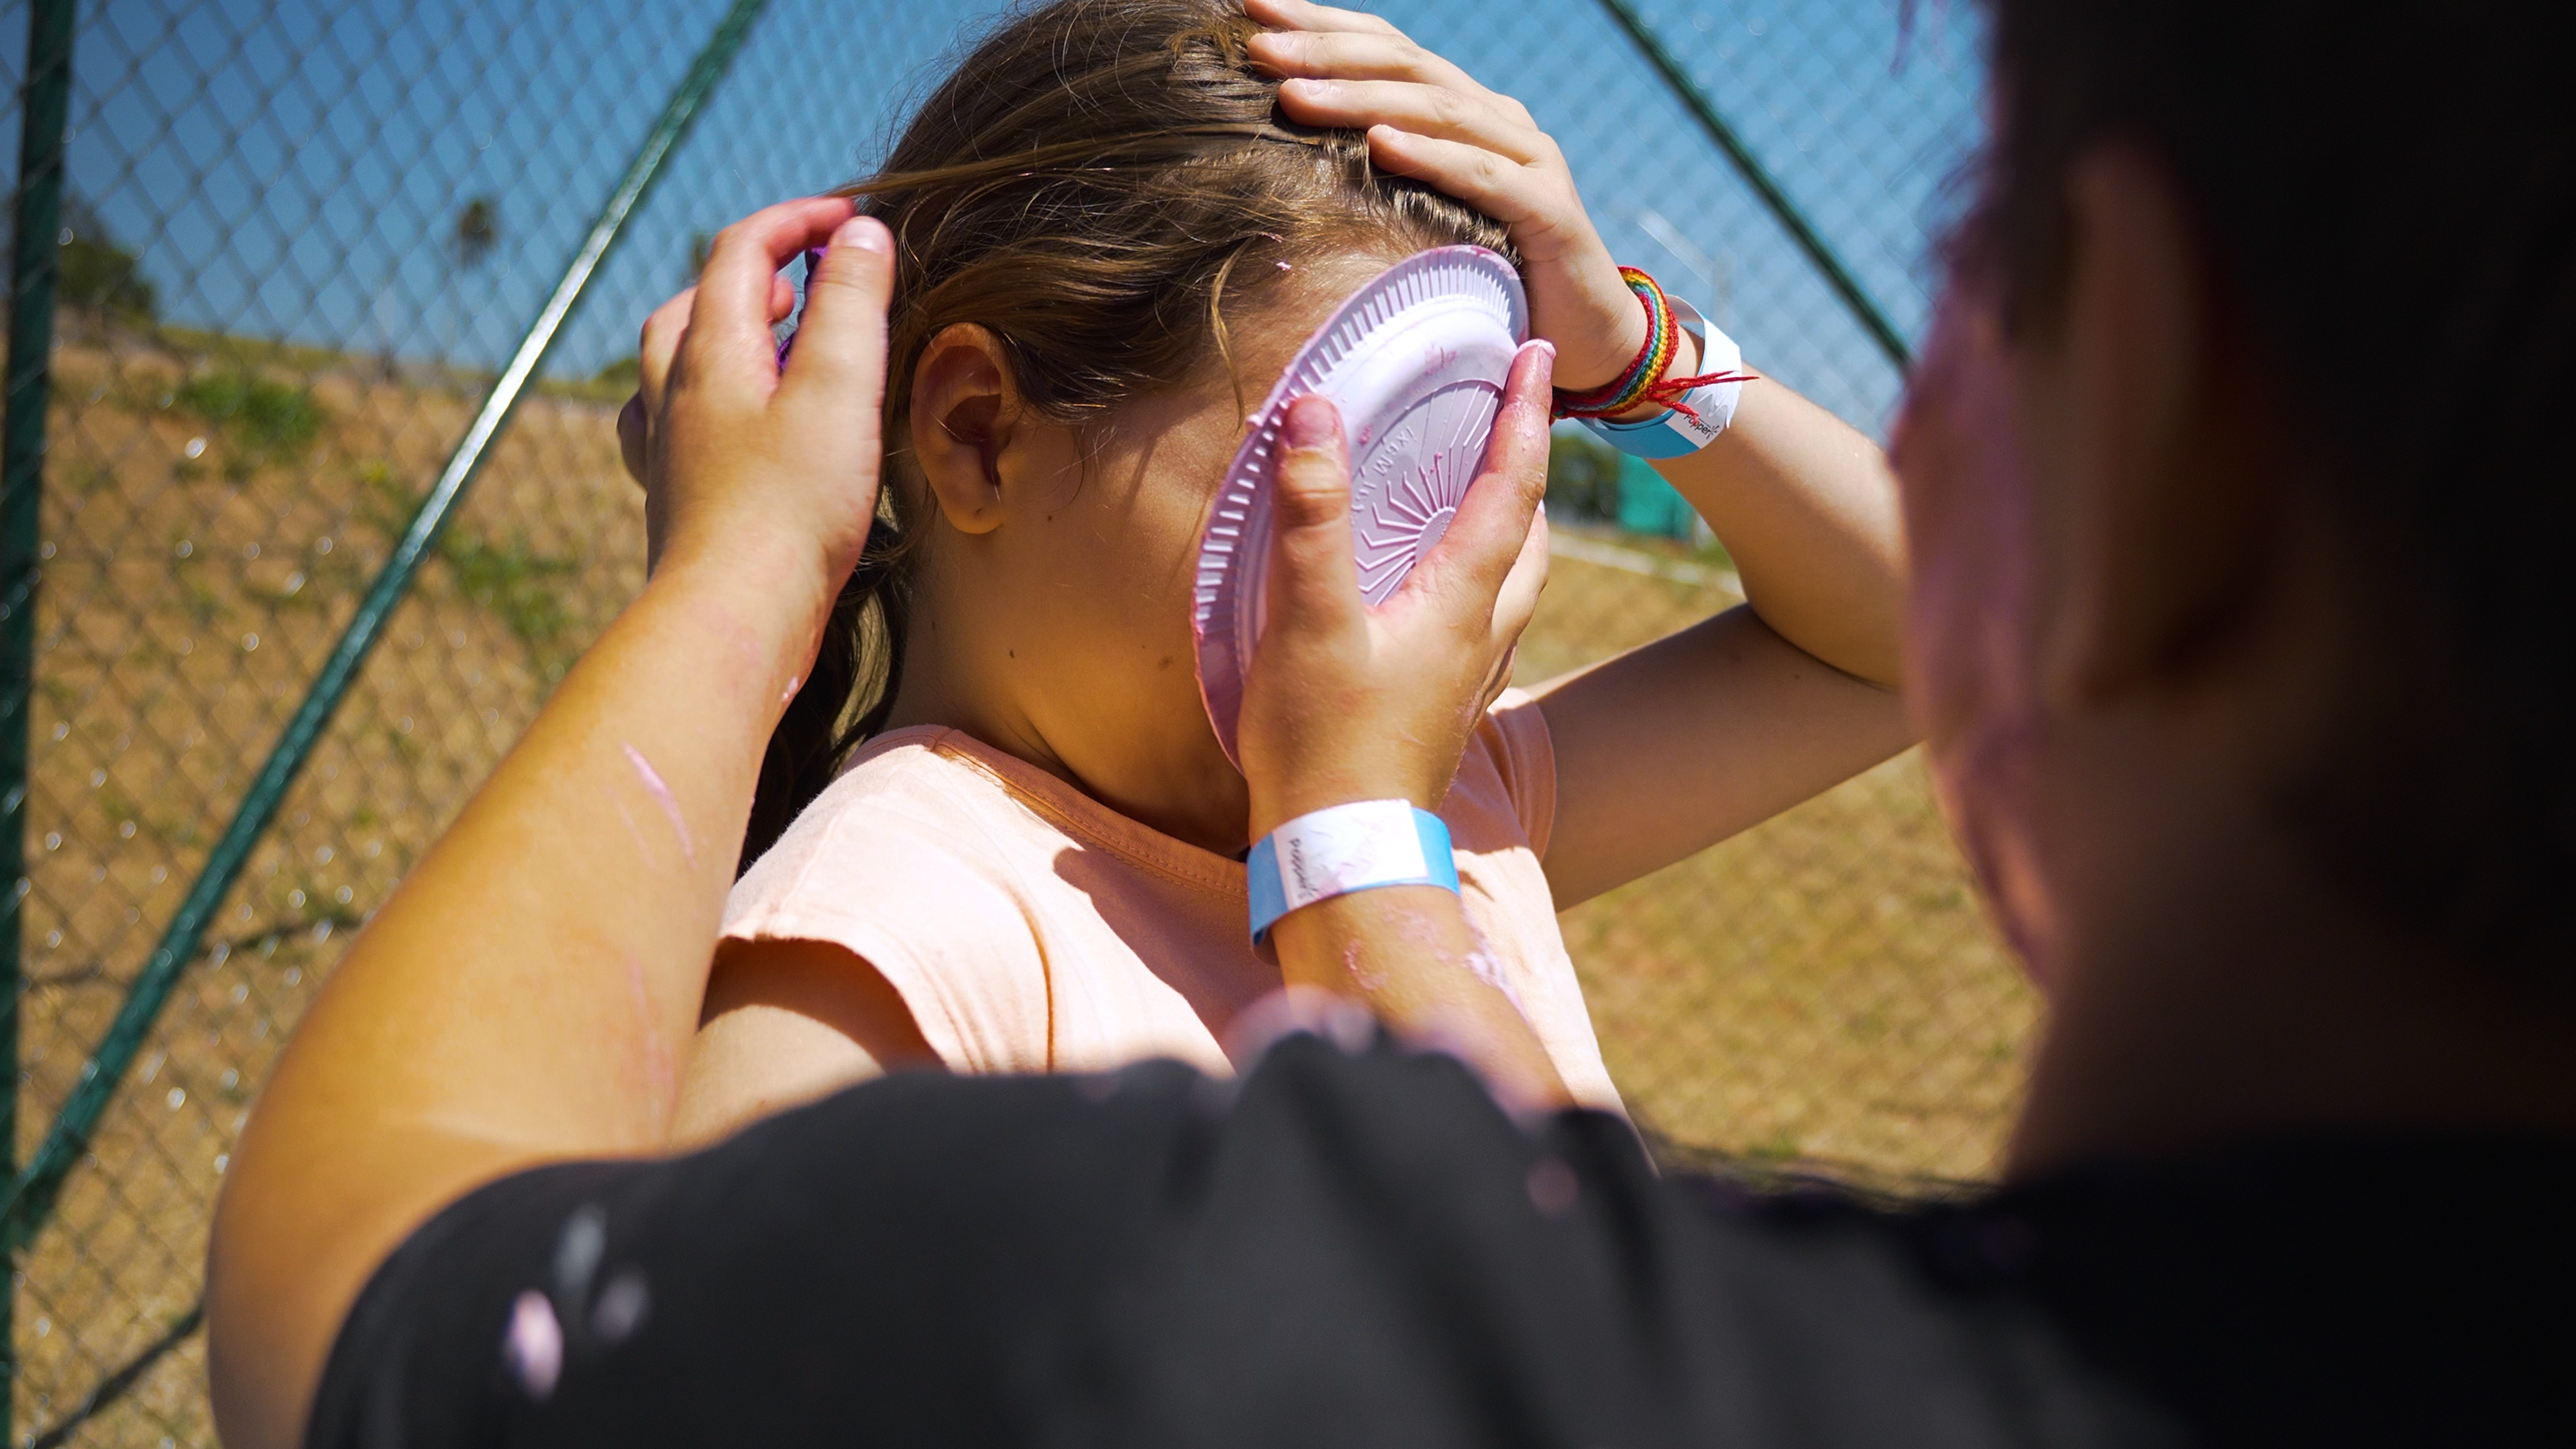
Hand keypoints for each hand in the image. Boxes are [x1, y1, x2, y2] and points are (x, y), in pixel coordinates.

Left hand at [614, 197, 891, 602]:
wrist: (735, 617)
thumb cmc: (792, 509)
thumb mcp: (839, 389)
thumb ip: (852, 304)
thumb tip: (860, 233)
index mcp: (713, 350)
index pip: (742, 249)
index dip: (798, 219)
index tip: (854, 218)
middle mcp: (676, 390)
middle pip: (699, 299)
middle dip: (757, 271)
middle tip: (813, 281)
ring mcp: (669, 446)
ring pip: (676, 359)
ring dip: (724, 331)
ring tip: (774, 341)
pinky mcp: (677, 498)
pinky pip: (669, 424)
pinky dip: (701, 400)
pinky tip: (729, 424)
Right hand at [1235, 341, 1555, 836]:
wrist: (1345, 855)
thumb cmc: (1325, 743)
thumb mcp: (1307, 620)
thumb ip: (1311, 516)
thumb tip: (1314, 411)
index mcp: (1460, 600)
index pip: (1511, 485)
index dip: (1526, 414)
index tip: (1540, 354)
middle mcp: (1481, 634)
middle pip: (1532, 534)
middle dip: (1532, 467)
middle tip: (1522, 415)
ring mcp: (1467, 678)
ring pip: (1516, 583)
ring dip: (1514, 527)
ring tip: (1491, 491)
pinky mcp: (1443, 711)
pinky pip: (1483, 624)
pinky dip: (1480, 580)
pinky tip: (1443, 592)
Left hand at [1246, 0, 1683, 403]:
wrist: (1590, 338)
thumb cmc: (1493, 281)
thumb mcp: (1423, 219)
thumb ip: (1377, 182)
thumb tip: (1284, 164)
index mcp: (1462, 112)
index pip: (1387, 49)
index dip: (1322, 25)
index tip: (1250, 11)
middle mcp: (1496, 120)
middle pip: (1404, 66)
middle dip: (1326, 51)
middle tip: (1257, 48)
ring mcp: (1530, 159)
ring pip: (1437, 111)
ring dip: (1360, 98)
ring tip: (1294, 94)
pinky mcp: (1551, 210)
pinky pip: (1485, 176)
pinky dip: (1433, 157)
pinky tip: (1381, 143)